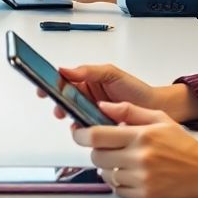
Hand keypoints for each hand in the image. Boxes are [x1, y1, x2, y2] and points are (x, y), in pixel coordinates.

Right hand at [34, 63, 197, 123]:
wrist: (155, 108)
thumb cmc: (135, 89)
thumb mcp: (112, 74)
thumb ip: (89, 71)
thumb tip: (66, 69)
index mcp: (87, 80)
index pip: (64, 80)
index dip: (51, 83)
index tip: (42, 86)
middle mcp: (87, 96)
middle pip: (65, 98)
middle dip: (58, 102)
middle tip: (58, 106)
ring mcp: (91, 112)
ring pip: (72, 114)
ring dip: (69, 116)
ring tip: (70, 117)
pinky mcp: (98, 127)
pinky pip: (84, 128)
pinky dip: (80, 128)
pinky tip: (81, 127)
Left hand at [75, 102, 197, 197]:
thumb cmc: (182, 144)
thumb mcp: (158, 117)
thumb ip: (128, 110)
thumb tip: (102, 106)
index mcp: (141, 136)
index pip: (97, 135)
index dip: (81, 134)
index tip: (78, 132)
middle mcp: (139, 158)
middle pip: (97, 156)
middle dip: (96, 150)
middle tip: (107, 146)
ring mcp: (141, 179)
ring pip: (105, 174)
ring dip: (109, 166)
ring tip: (125, 160)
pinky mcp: (144, 196)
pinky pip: (117, 189)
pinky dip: (119, 182)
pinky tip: (132, 173)